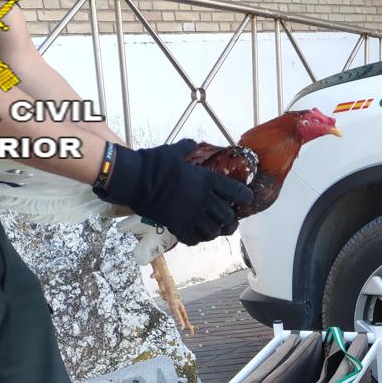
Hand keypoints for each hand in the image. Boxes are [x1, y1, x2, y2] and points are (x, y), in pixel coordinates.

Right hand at [93, 140, 252, 245]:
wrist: (134, 179)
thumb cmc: (155, 162)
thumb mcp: (174, 151)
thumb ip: (187, 148)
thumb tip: (193, 144)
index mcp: (206, 180)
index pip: (236, 192)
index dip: (245, 197)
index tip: (246, 199)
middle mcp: (203, 200)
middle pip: (227, 216)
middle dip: (231, 219)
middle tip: (229, 220)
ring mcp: (190, 215)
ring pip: (213, 231)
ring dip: (216, 231)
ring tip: (215, 230)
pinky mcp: (176, 225)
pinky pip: (193, 239)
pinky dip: (197, 238)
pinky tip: (196, 235)